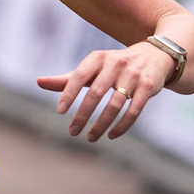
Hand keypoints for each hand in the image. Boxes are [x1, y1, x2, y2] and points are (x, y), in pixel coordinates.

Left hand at [36, 42, 172, 141]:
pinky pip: (134, 110)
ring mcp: (133, 75)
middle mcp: (115, 64)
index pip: (79, 75)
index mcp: (98, 57)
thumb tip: (38, 82)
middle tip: (72, 132)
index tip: (60, 110)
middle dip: (83, 114)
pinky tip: (111, 135)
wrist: (155, 55)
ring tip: (90, 137)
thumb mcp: (92, 67)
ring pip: (115, 104)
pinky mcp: (148, 87)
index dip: (69, 93)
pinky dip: (122, 125)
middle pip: (96, 93)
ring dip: (101, 124)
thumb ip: (67, 78)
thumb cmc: (114, 65)